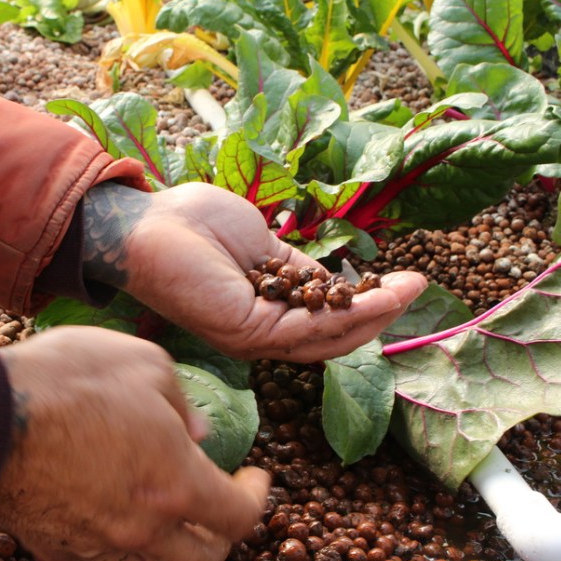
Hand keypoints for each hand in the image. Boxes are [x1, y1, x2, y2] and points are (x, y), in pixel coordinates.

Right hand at [0, 327, 269, 560]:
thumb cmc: (69, 379)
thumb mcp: (143, 363)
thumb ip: (180, 401)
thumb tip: (196, 432)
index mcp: (177, 481)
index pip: (238, 517)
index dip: (256, 498)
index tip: (255, 477)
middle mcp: (142, 526)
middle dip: (216, 538)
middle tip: (212, 508)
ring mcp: (94, 543)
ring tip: (159, 532)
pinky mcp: (50, 546)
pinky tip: (101, 540)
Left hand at [81, 182, 427, 362]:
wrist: (147, 222)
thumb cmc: (193, 226)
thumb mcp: (263, 246)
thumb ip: (299, 268)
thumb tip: (336, 281)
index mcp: (263, 311)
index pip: (322, 321)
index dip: (363, 307)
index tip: (398, 284)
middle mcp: (260, 331)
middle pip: (332, 338)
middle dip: (378, 314)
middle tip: (413, 287)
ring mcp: (253, 335)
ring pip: (328, 338)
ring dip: (374, 315)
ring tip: (408, 289)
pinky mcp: (247, 329)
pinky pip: (311, 327)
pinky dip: (350, 313)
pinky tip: (379, 294)